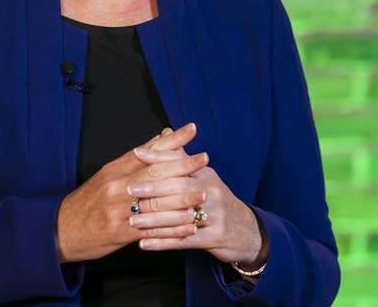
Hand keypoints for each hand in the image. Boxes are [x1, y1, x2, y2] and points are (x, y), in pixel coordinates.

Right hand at [54, 123, 206, 262]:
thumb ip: (136, 157)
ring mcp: (117, 209)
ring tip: (204, 195)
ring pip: (154, 201)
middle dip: (182, 165)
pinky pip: (150, 229)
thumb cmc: (88, 201)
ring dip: (182, 198)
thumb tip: (162, 136)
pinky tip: (189, 226)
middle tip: (204, 158)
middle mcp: (116, 186)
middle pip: (154, 172)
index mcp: (114, 169)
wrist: (60, 231)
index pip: (147, 150)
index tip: (192, 129)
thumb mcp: (108, 174)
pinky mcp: (118, 232)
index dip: (171, 140)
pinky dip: (172, 228)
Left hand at [127, 129, 269, 272]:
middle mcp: (212, 192)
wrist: (247, 231)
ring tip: (132, 221)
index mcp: (207, 175)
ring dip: (154, 220)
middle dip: (153, 188)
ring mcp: (215, 216)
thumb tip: (164, 133)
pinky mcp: (214, 238)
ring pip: (180, 216)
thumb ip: (182, 159)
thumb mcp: (205, 177)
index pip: (181, 162)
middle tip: (130, 189)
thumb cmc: (218, 201)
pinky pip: (184, 241)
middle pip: (181, 187)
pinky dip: (162, 243)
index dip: (159, 157)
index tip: (137, 154)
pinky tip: (143, 244)